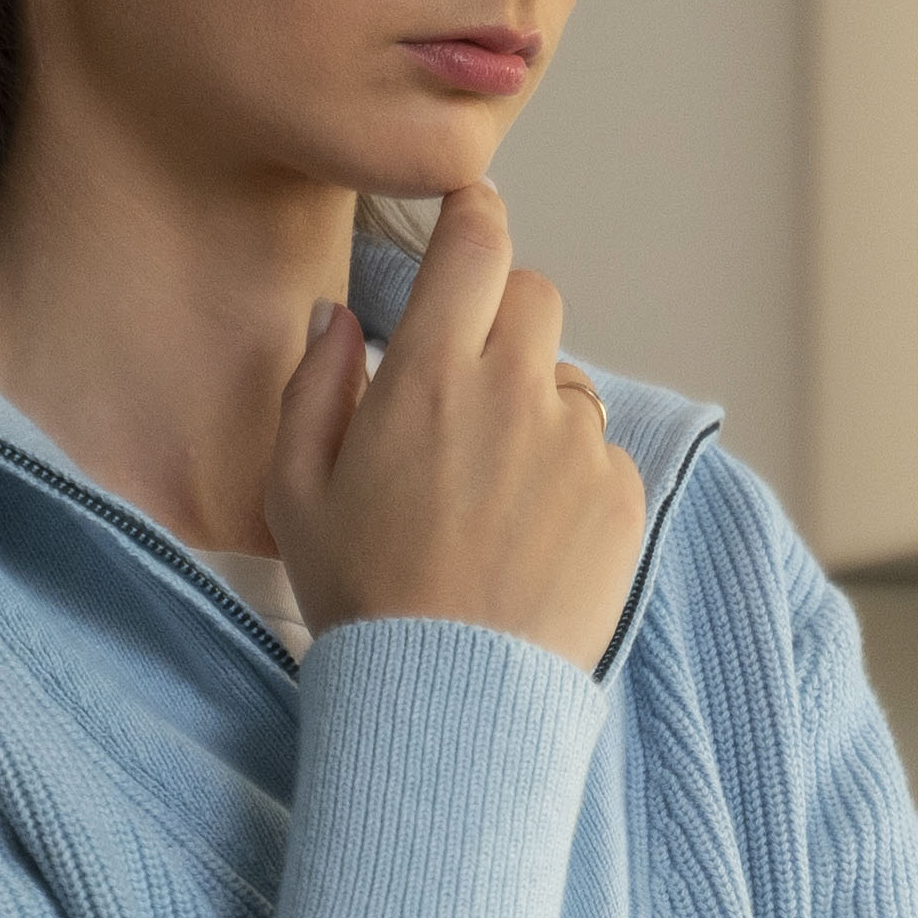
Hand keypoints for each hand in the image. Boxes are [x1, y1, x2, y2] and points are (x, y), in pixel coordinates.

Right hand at [266, 182, 647, 673]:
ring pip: (568, 384)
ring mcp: (579, 445)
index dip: (475, 218)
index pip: (477, 241)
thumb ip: (315, 387)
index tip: (469, 225)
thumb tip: (339, 319)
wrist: (448, 700)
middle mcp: (516, 393)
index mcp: (431, 374)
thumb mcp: (295, 491)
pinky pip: (599, 457)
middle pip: (533, 295)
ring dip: (535, 412)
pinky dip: (569, 481)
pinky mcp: (622, 499)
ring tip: (488, 500)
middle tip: (463, 390)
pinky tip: (526, 543)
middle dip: (501, 320)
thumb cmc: (360, 597)